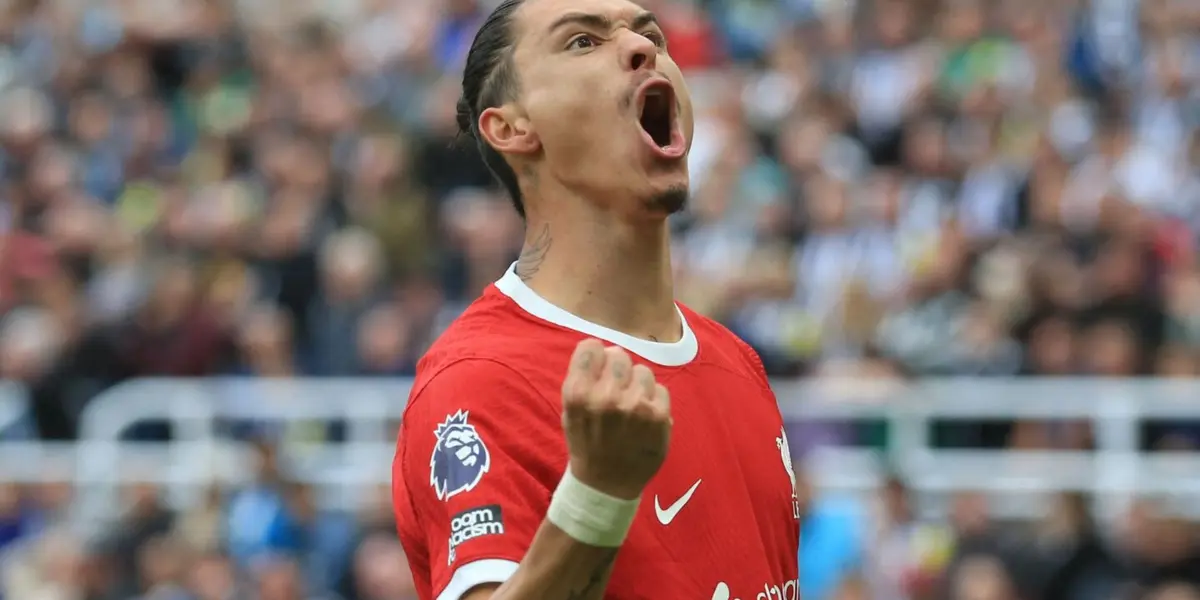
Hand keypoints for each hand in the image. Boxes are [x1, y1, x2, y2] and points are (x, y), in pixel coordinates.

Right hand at [560, 339, 671, 499]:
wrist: (606, 485)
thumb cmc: (587, 442)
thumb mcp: (570, 410)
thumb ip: (583, 376)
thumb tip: (605, 348)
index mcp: (578, 393)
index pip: (591, 346)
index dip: (595, 357)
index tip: (598, 370)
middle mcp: (606, 397)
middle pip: (619, 354)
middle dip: (617, 370)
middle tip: (615, 391)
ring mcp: (635, 406)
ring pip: (642, 370)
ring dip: (637, 385)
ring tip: (630, 408)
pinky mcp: (659, 416)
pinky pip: (660, 389)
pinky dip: (654, 401)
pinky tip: (643, 419)